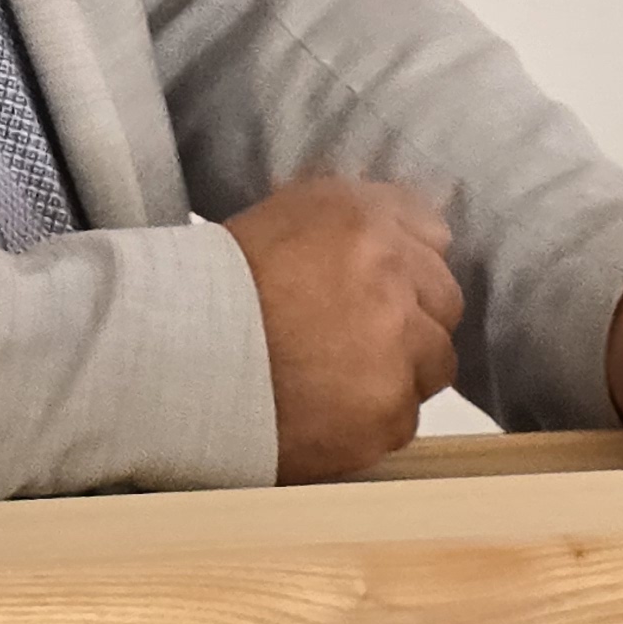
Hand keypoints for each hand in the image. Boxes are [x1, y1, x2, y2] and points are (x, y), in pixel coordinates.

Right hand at [222, 176, 464, 481]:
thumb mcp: (289, 211)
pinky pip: (406, 417)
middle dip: (412, 317)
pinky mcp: (388, 413)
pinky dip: (374, 417)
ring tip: (339, 376)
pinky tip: (328, 408)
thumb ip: (359, 206)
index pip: (432, 235)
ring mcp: (397, 348)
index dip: (407, 264)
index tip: (383, 284)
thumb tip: (420, 209)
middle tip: (357, 335)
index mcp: (365, 220)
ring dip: (400, 369)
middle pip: (444, 301)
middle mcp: (392, 277)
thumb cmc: (223, 286)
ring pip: (434, 362)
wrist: (178, 360)